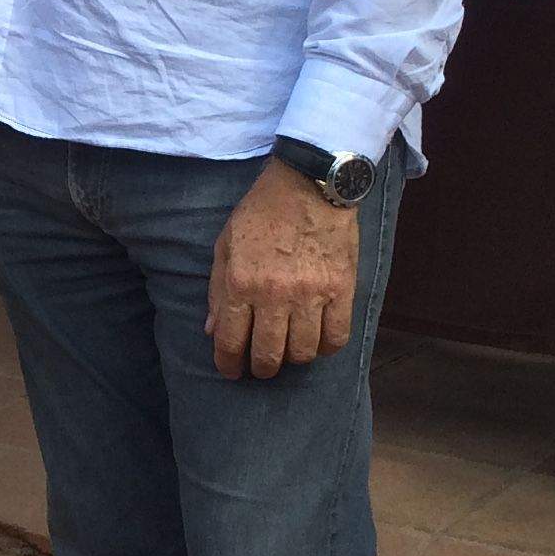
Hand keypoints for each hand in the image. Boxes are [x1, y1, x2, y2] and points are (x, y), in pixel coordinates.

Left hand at [207, 161, 361, 379]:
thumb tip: (212, 331)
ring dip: (293, 359)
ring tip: (289, 350)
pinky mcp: (342, 291)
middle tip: (261, 366)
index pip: (230, 341)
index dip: (228, 364)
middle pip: (267, 355)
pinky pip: (336, 338)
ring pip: (302, 353)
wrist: (308, 185)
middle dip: (260, 369)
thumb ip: (217, 290)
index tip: (231, 370)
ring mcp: (310, 294)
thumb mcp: (225, 245)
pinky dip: (325, 347)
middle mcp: (273, 294)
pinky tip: (317, 340)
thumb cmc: (261, 213)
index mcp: (240, 282)